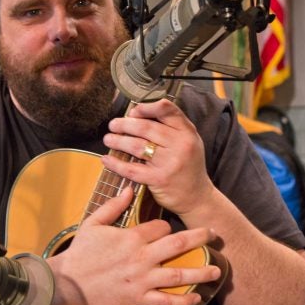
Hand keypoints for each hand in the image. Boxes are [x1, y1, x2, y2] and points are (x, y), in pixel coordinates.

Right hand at [50, 186, 222, 304]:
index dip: (168, 226)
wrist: (68, 282)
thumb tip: (129, 188)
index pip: (161, 227)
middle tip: (214, 234)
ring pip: (178, 274)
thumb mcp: (93, 223)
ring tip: (218, 270)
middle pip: (178, 243)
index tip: (168, 230)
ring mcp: (142, 279)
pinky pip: (166, 301)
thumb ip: (113, 206)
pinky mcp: (138, 298)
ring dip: (201, 272)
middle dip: (200, 237)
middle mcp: (141, 257)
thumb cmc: (80, 252)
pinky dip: (184, 301)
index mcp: (131, 237)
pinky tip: (197, 298)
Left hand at [101, 99, 213, 216]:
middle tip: (113, 125)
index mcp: (187, 131)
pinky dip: (116, 164)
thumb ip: (170, 127)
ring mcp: (170, 162)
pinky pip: (132, 168)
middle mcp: (180, 144)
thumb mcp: (189, 141)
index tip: (132, 111)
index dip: (145, 107)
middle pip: (146, 127)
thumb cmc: (188, 166)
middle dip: (125, 124)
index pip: (166, 110)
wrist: (197, 197)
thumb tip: (137, 114)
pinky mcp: (158, 179)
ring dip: (118, 141)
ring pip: (137, 146)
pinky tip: (107, 159)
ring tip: (108, 139)